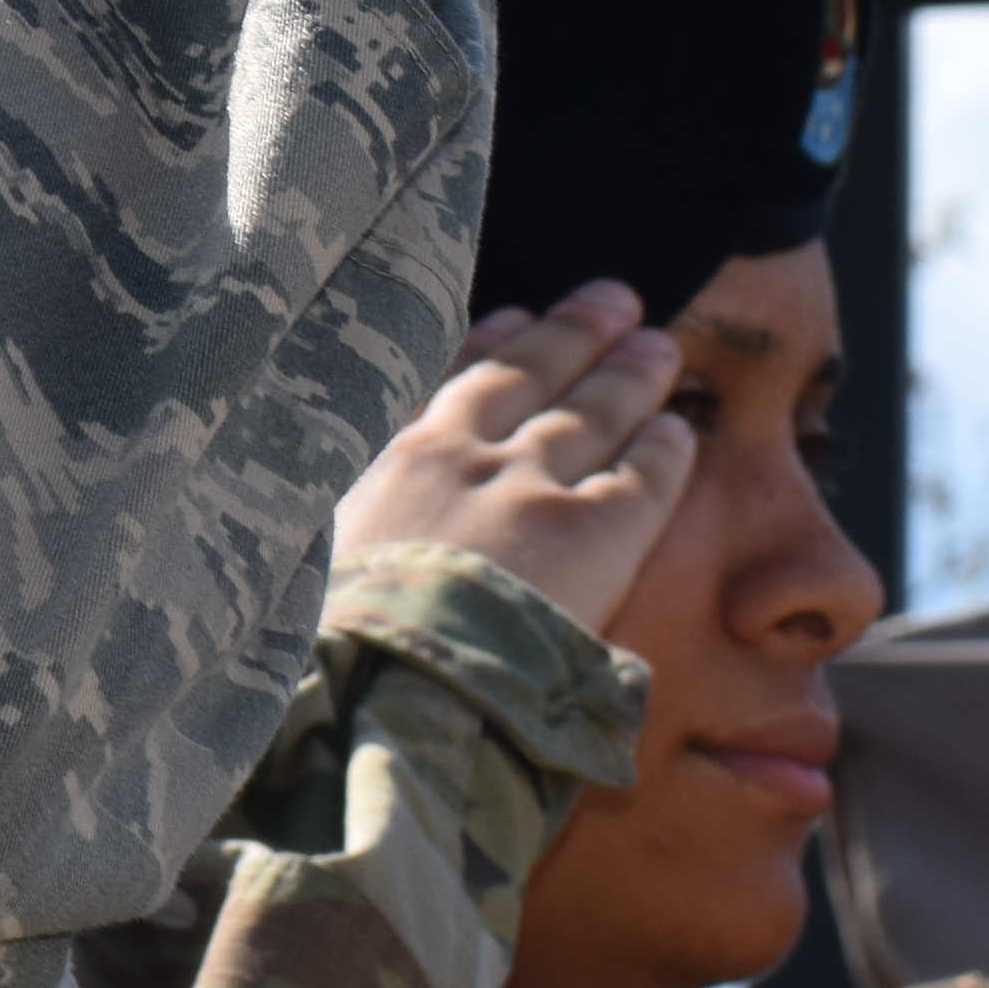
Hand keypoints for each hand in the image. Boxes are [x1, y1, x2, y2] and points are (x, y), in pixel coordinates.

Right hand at [336, 286, 696, 633]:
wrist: (382, 686)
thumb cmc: (331, 642)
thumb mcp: (310, 559)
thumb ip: (337, 526)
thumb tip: (337, 526)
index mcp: (386, 460)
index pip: (446, 382)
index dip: (487, 344)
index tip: (512, 317)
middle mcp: (458, 456)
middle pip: (529, 378)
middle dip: (573, 336)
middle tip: (614, 301)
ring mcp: (525, 488)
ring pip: (590, 416)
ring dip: (627, 377)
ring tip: (658, 348)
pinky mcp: (588, 535)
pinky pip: (638, 479)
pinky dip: (660, 451)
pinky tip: (678, 433)